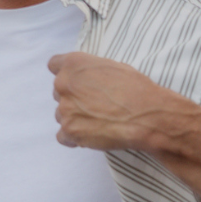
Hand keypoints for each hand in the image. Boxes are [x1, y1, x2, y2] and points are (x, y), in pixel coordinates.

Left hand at [48, 52, 176, 152]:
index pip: (54, 65)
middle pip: (58, 92)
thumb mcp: (112, 66)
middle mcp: (64, 84)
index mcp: (74, 64)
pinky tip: (90, 134)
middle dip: (72, 98)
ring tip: (97, 121)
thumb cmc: (135, 89)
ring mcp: (65, 109)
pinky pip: (63, 136)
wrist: (146, 115)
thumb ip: (90, 71)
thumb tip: (85, 79)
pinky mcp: (69, 131)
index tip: (74, 83)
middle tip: (93, 105)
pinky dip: (74, 137)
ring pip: (61, 114)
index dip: (66, 75)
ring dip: (74, 118)